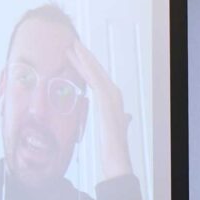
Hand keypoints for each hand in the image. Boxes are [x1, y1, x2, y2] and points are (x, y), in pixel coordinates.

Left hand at [66, 40, 133, 179]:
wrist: (116, 156)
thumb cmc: (114, 146)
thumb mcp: (117, 128)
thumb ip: (122, 120)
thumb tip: (127, 117)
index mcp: (113, 100)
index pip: (98, 79)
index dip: (86, 66)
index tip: (74, 56)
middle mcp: (114, 94)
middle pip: (97, 71)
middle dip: (84, 57)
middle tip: (71, 43)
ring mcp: (112, 96)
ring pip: (96, 71)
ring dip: (84, 56)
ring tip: (72, 45)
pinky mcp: (107, 99)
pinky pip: (95, 78)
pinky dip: (87, 65)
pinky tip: (79, 56)